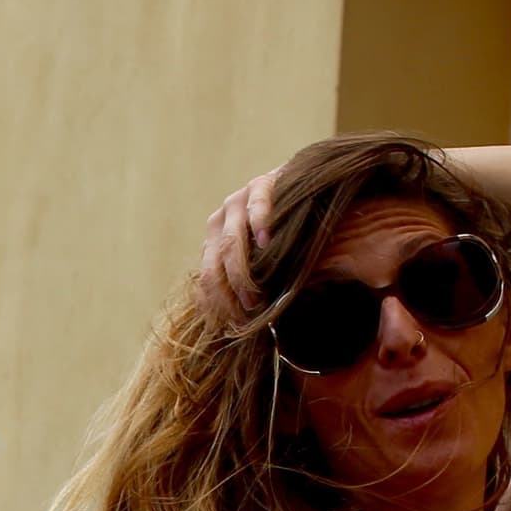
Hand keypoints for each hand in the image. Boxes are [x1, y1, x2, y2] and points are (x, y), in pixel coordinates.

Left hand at [195, 168, 283, 326]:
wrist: (304, 188)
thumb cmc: (282, 234)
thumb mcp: (259, 262)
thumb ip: (247, 282)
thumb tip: (237, 325)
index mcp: (213, 241)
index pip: (206, 278)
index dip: (218, 304)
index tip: (235, 326)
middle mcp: (219, 221)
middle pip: (214, 265)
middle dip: (229, 293)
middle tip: (248, 312)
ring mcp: (238, 201)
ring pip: (231, 242)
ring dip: (241, 272)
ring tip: (256, 294)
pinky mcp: (261, 184)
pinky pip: (257, 204)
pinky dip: (259, 223)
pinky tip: (266, 242)